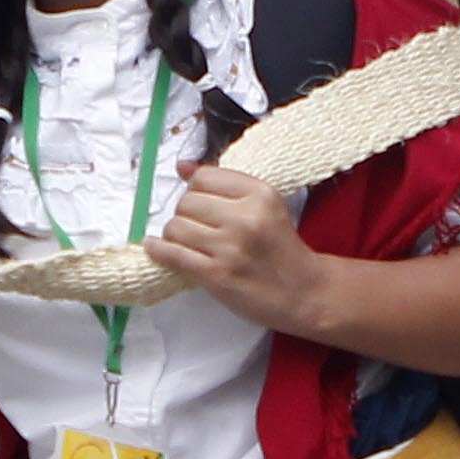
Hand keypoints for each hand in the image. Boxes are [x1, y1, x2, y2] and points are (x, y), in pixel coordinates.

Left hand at [148, 160, 328, 332]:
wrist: (304, 292)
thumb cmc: (281, 250)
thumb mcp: (265, 207)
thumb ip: (225, 183)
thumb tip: (182, 166)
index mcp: (260, 194)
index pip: (204, 177)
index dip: (196, 189)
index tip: (201, 203)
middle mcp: (246, 217)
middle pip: (187, 202)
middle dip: (185, 214)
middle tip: (198, 228)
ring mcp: (230, 247)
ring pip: (176, 227)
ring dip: (175, 235)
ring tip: (189, 243)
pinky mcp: (217, 275)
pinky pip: (173, 254)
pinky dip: (158, 251)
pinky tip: (156, 248)